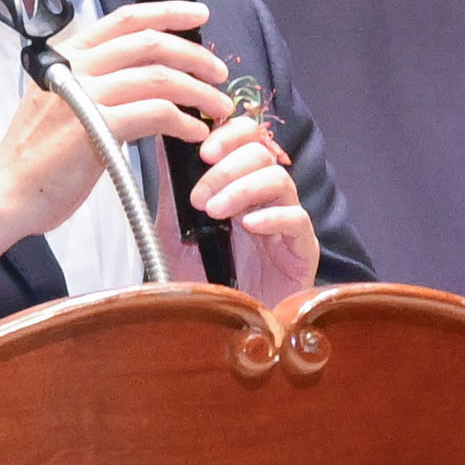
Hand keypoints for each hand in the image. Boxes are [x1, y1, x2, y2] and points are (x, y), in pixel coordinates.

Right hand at [0, 0, 233, 275]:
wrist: (9, 190)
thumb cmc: (37, 153)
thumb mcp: (62, 98)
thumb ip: (96, 79)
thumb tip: (144, 73)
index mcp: (69, 54)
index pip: (125, 19)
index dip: (167, 12)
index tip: (199, 14)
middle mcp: (77, 67)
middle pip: (150, 44)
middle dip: (195, 55)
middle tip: (219, 73)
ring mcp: (86, 95)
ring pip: (160, 78)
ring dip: (198, 92)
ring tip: (217, 107)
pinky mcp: (97, 128)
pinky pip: (156, 114)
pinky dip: (183, 122)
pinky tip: (193, 132)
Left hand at [164, 115, 318, 306]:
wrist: (219, 329)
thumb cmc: (202, 280)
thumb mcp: (175, 228)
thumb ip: (173, 187)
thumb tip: (162, 140)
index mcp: (239, 185)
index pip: (247, 138)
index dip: (229, 134)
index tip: (203, 149)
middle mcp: (265, 198)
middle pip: (262, 153)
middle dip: (227, 166)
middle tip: (200, 195)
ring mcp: (286, 222)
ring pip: (279, 179)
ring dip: (242, 188)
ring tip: (215, 212)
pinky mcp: (302, 249)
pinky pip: (297, 220)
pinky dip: (272, 216)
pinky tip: (248, 226)